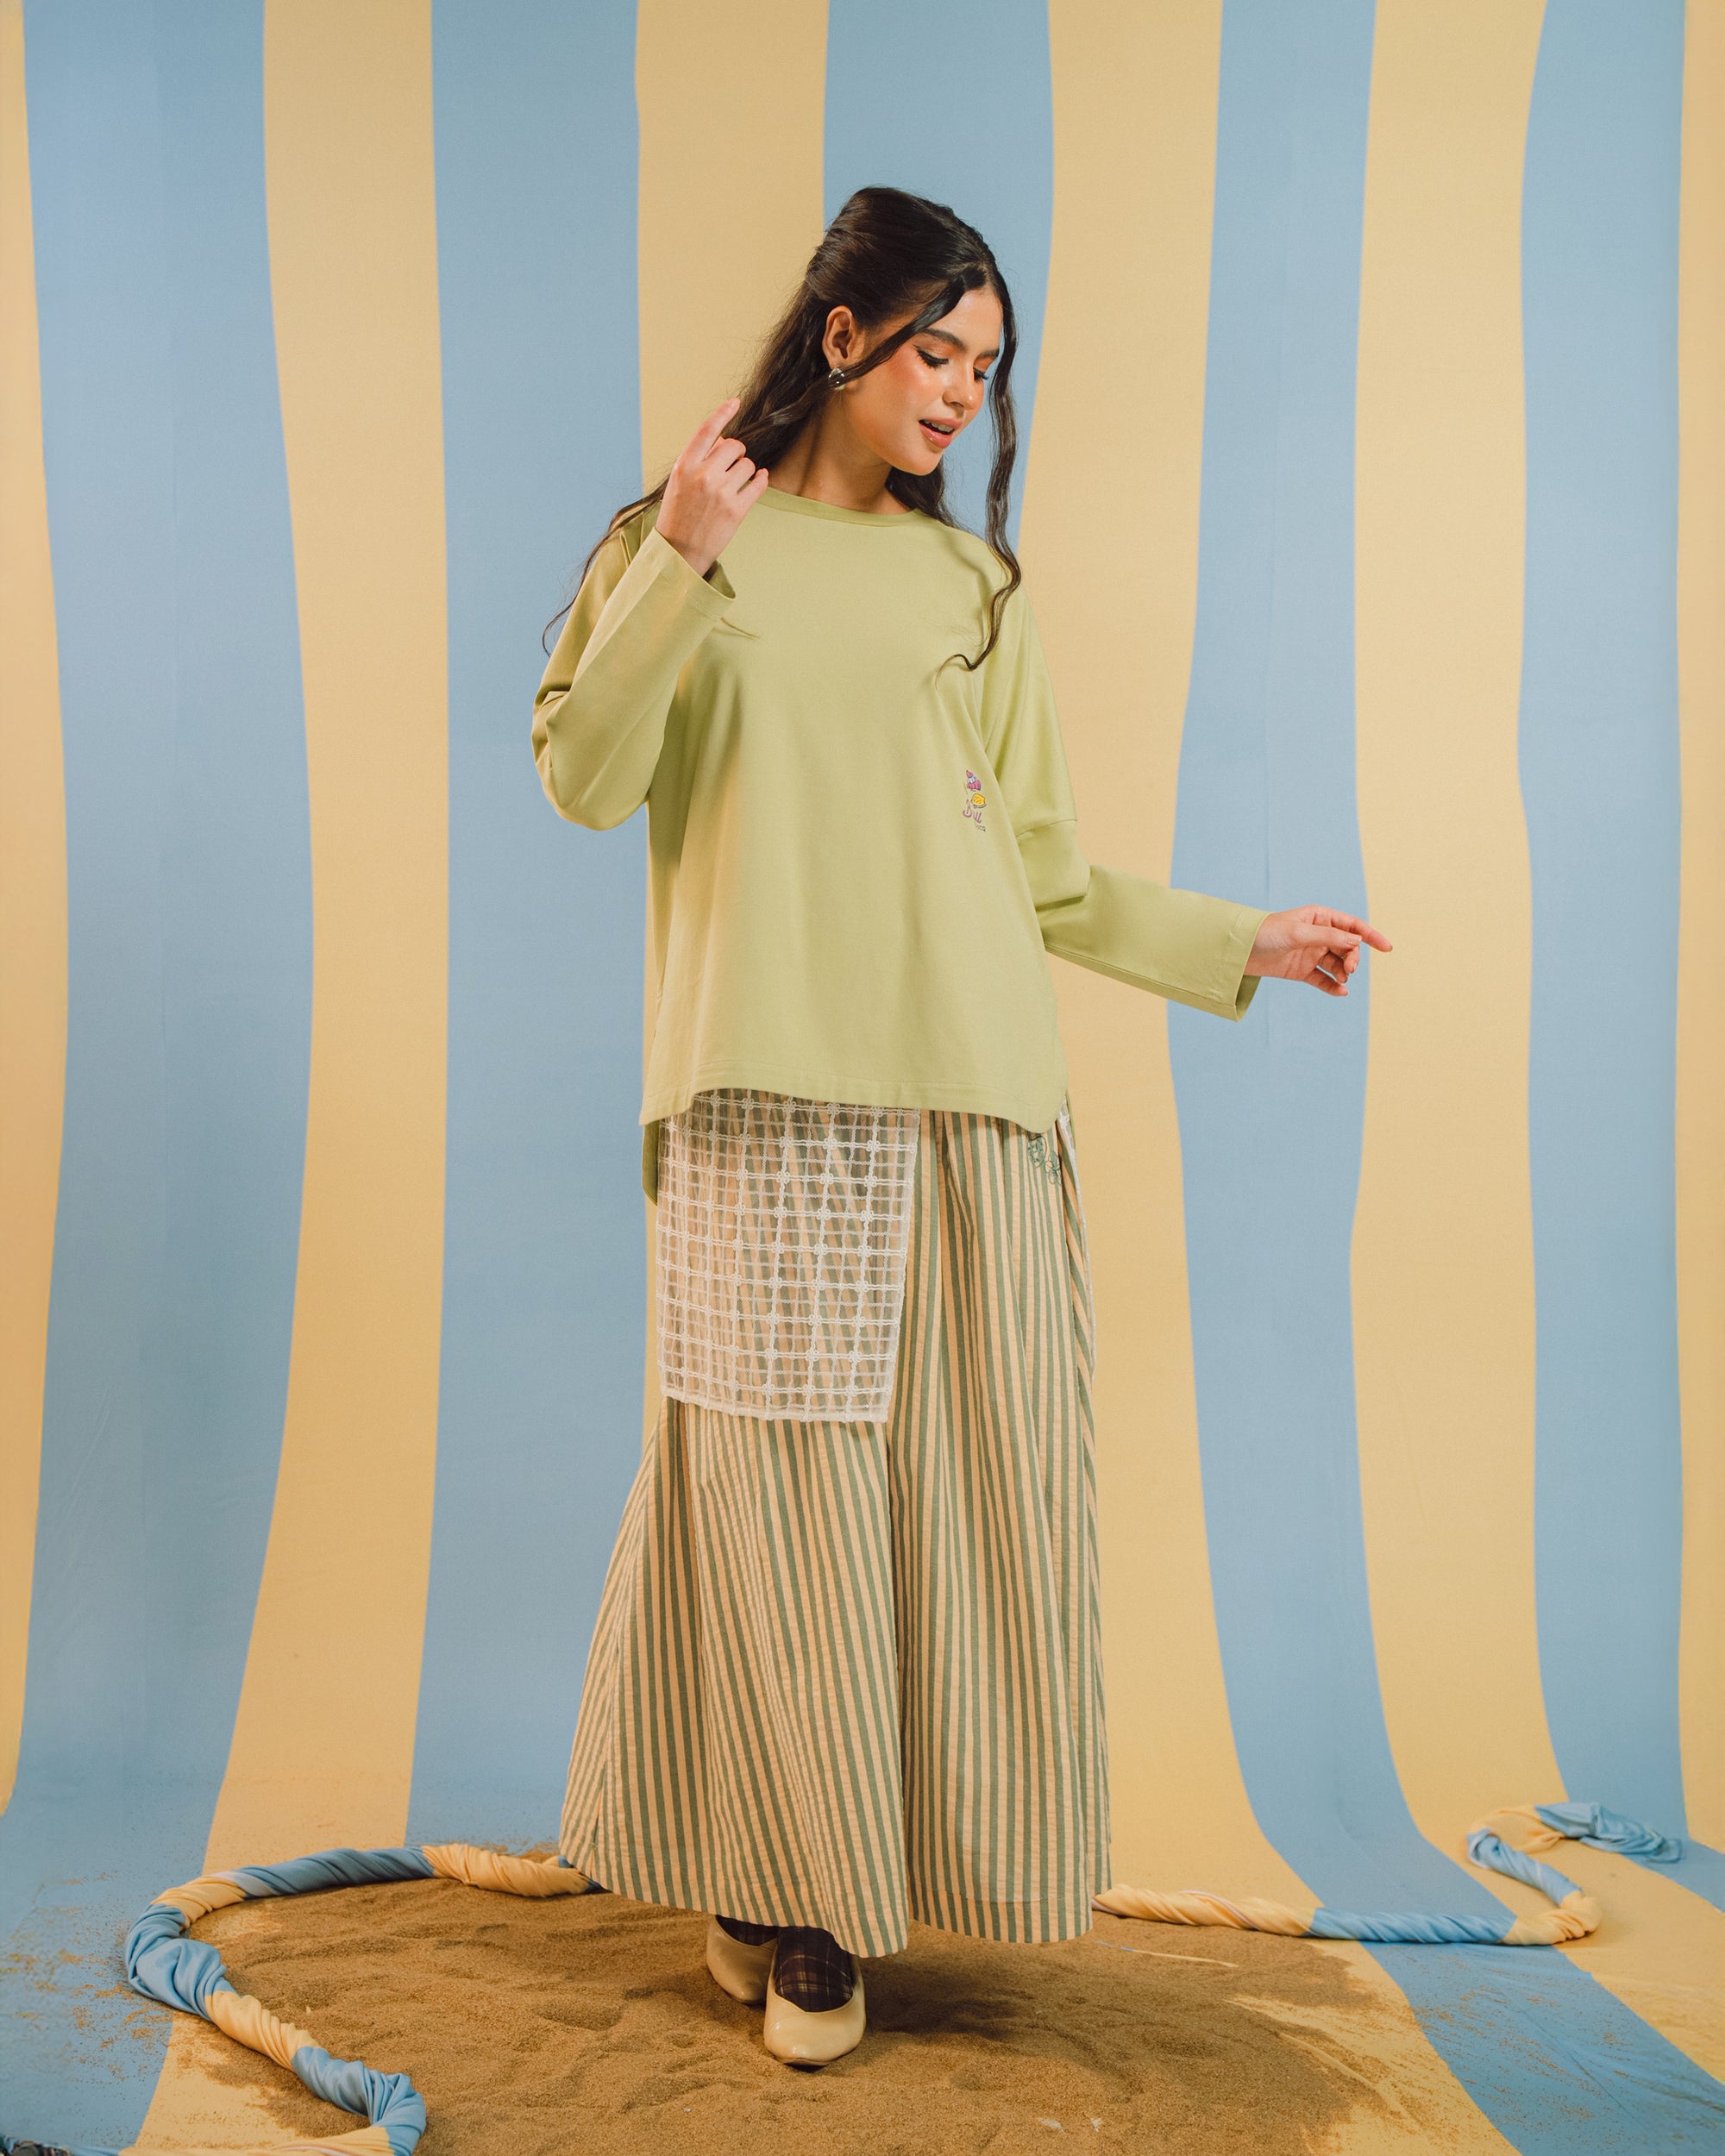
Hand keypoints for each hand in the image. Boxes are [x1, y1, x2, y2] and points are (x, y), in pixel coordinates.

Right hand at [655, 396, 768, 578]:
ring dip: (747, 470)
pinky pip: (759, 484)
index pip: (706, 430)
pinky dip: (761, 480)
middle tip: (731, 464)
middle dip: (737, 452)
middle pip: (735, 446)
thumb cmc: (679, 513)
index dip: (723, 413)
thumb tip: (727, 440)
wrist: (679, 551)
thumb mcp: (679, 481)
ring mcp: (721, 493)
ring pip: (749, 465)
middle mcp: (703, 476)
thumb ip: (699, 459)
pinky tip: (760, 480)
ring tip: (735, 483)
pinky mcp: (737, 510)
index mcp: (685, 466)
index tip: (735, 403)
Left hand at [1244, 906, 1391, 995]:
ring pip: (1337, 964)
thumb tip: (1356, 941)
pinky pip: (1323, 979)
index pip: (1352, 926)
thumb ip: (1328, 937)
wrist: (1238, 951)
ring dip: (1343, 972)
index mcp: (1319, 917)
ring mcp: (1310, 953)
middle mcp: (1318, 934)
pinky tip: (1341, 992)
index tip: (1387, 947)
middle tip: (1350, 969)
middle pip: (1347, 947)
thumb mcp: (1298, 933)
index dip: (1371, 935)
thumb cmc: (1265, 933)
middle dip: (1353, 958)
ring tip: (1343, 979)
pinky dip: (1333, 986)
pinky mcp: (1302, 970)